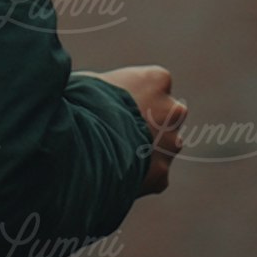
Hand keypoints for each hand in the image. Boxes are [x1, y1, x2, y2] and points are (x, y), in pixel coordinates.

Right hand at [81, 64, 187, 195]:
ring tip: (115, 155)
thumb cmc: (84, 103)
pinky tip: (118, 174)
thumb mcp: (92, 82)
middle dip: (150, 124)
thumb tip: (96, 92)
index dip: (135, 95)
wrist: (86, 143)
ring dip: (147, 151)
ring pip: (163, 148)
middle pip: (165, 116)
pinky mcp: (162, 174)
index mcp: (156, 80)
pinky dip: (140, 177)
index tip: (118, 103)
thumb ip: (109, 87)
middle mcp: (172, 110)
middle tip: (120, 131)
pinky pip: (154, 175)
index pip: (155, 84)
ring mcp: (170, 144)